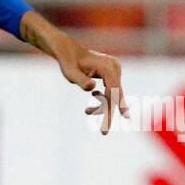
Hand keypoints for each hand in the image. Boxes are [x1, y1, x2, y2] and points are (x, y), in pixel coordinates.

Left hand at [19, 12, 129, 135]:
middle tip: (103, 133)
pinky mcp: (112, 72)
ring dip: (102, 105)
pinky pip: (110, 89)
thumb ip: (80, 80)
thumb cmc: (69, 63)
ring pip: (113, 94)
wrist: (68, 51)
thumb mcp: (71, 73)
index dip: (114, 108)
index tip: (114, 122)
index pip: (113, 92)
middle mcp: (115, 68)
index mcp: (108, 68)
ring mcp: (115, 69)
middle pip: (115, 95)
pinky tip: (94, 95)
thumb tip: (91, 88)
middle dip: (109, 113)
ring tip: (86, 111)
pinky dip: (103, 97)